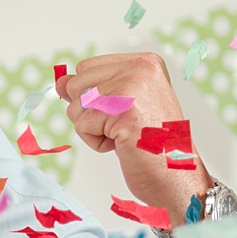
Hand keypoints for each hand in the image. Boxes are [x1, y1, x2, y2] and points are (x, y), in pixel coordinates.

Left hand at [55, 52, 211, 220]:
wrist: (176, 175)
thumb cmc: (151, 143)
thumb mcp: (120, 106)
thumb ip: (91, 89)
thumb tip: (60, 82)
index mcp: (145, 62)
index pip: (86, 68)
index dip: (92, 96)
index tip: (124, 111)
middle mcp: (141, 69)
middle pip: (76, 84)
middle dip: (90, 112)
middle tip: (124, 125)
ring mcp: (133, 88)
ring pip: (75, 106)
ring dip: (93, 128)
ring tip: (125, 134)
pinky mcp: (122, 111)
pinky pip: (82, 126)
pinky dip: (97, 143)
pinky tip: (124, 144)